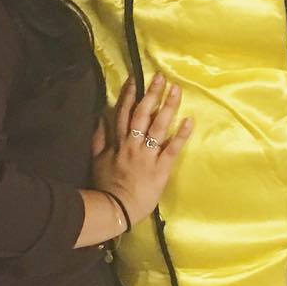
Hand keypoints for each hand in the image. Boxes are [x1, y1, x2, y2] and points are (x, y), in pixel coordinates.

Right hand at [91, 74, 192, 223]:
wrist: (115, 208)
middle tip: (162, 77)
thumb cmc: (106, 186)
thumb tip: (99, 118)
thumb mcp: (97, 160)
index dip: (130, 94)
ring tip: (177, 90)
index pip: (123, 113)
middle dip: (151, 94)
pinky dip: (181, 135)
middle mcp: (132, 144)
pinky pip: (171, 149)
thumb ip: (98, 139)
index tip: (137, 78)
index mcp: (118, 142)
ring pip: (158, 126)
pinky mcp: (160, 168)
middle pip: (142, 114)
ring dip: (168, 107)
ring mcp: (147, 155)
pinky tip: (189, 120)